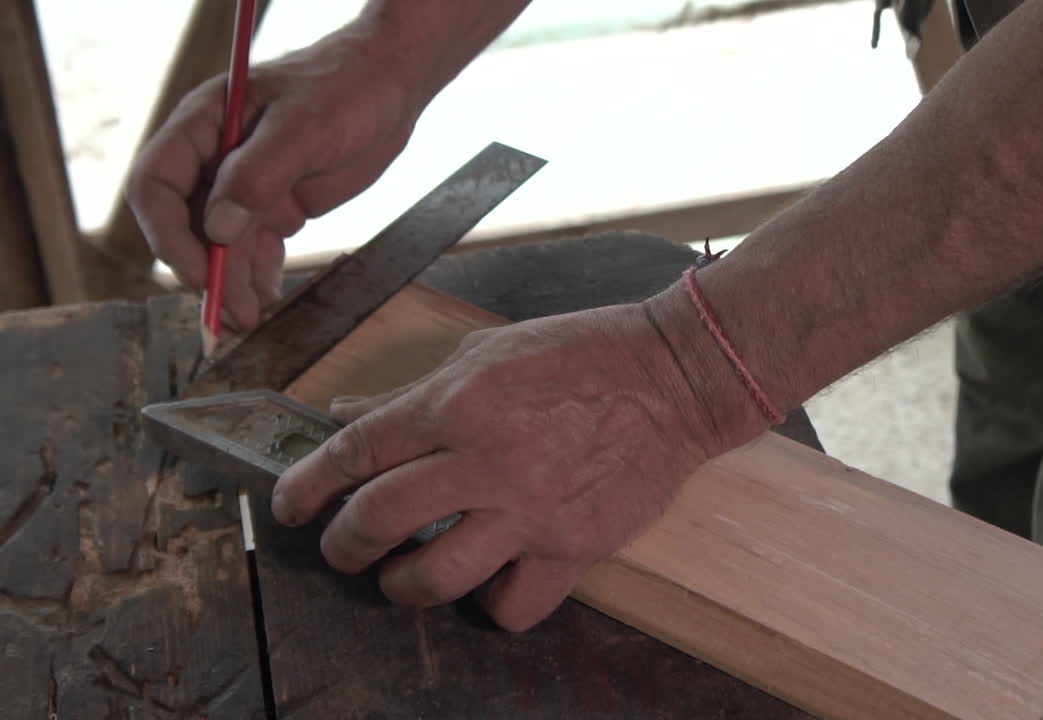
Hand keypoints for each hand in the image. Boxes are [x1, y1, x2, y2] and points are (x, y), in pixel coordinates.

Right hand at [127, 17, 427, 330]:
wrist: (391, 85)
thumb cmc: (345, 87)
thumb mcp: (303, 127)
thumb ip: (257, 174)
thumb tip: (218, 229)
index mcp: (203, 124)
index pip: (156, 185)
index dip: (168, 234)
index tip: (201, 273)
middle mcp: (214, 158)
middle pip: (186, 225)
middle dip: (204, 271)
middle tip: (229, 314)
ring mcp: (245, 184)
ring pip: (222, 245)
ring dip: (231, 284)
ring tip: (249, 320)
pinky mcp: (277, 204)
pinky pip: (255, 249)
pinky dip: (258, 277)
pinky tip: (267, 300)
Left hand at [270, 304, 718, 630]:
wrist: (673, 377)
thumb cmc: (582, 354)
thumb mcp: (487, 353)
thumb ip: (413, 392)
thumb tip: (347, 415)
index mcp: (457, 402)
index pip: (356, 452)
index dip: (307, 485)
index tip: (291, 506)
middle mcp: (485, 459)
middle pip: (378, 520)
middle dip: (342, 544)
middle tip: (343, 547)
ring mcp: (529, 510)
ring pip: (433, 576)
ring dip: (401, 585)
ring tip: (403, 576)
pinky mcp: (572, 547)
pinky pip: (512, 605)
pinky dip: (492, 603)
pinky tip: (491, 582)